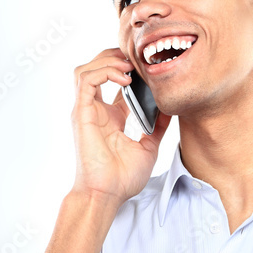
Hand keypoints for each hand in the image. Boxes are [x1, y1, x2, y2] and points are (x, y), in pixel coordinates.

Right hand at [70, 48, 171, 204]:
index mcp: (110, 117)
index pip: (115, 82)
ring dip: (107, 61)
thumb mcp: (149, 148)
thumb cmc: (122, 178)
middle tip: (138, 58)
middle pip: (97, 68)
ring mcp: (86, 110)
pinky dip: (104, 71)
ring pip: (87, 69)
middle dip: (116, 57)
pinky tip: (125, 79)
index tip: (150, 68)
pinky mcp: (81, 113)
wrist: (107, 194)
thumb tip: (171, 109)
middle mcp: (96, 110)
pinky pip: (86, 80)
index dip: (130, 69)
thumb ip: (158, 127)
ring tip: (129, 66)